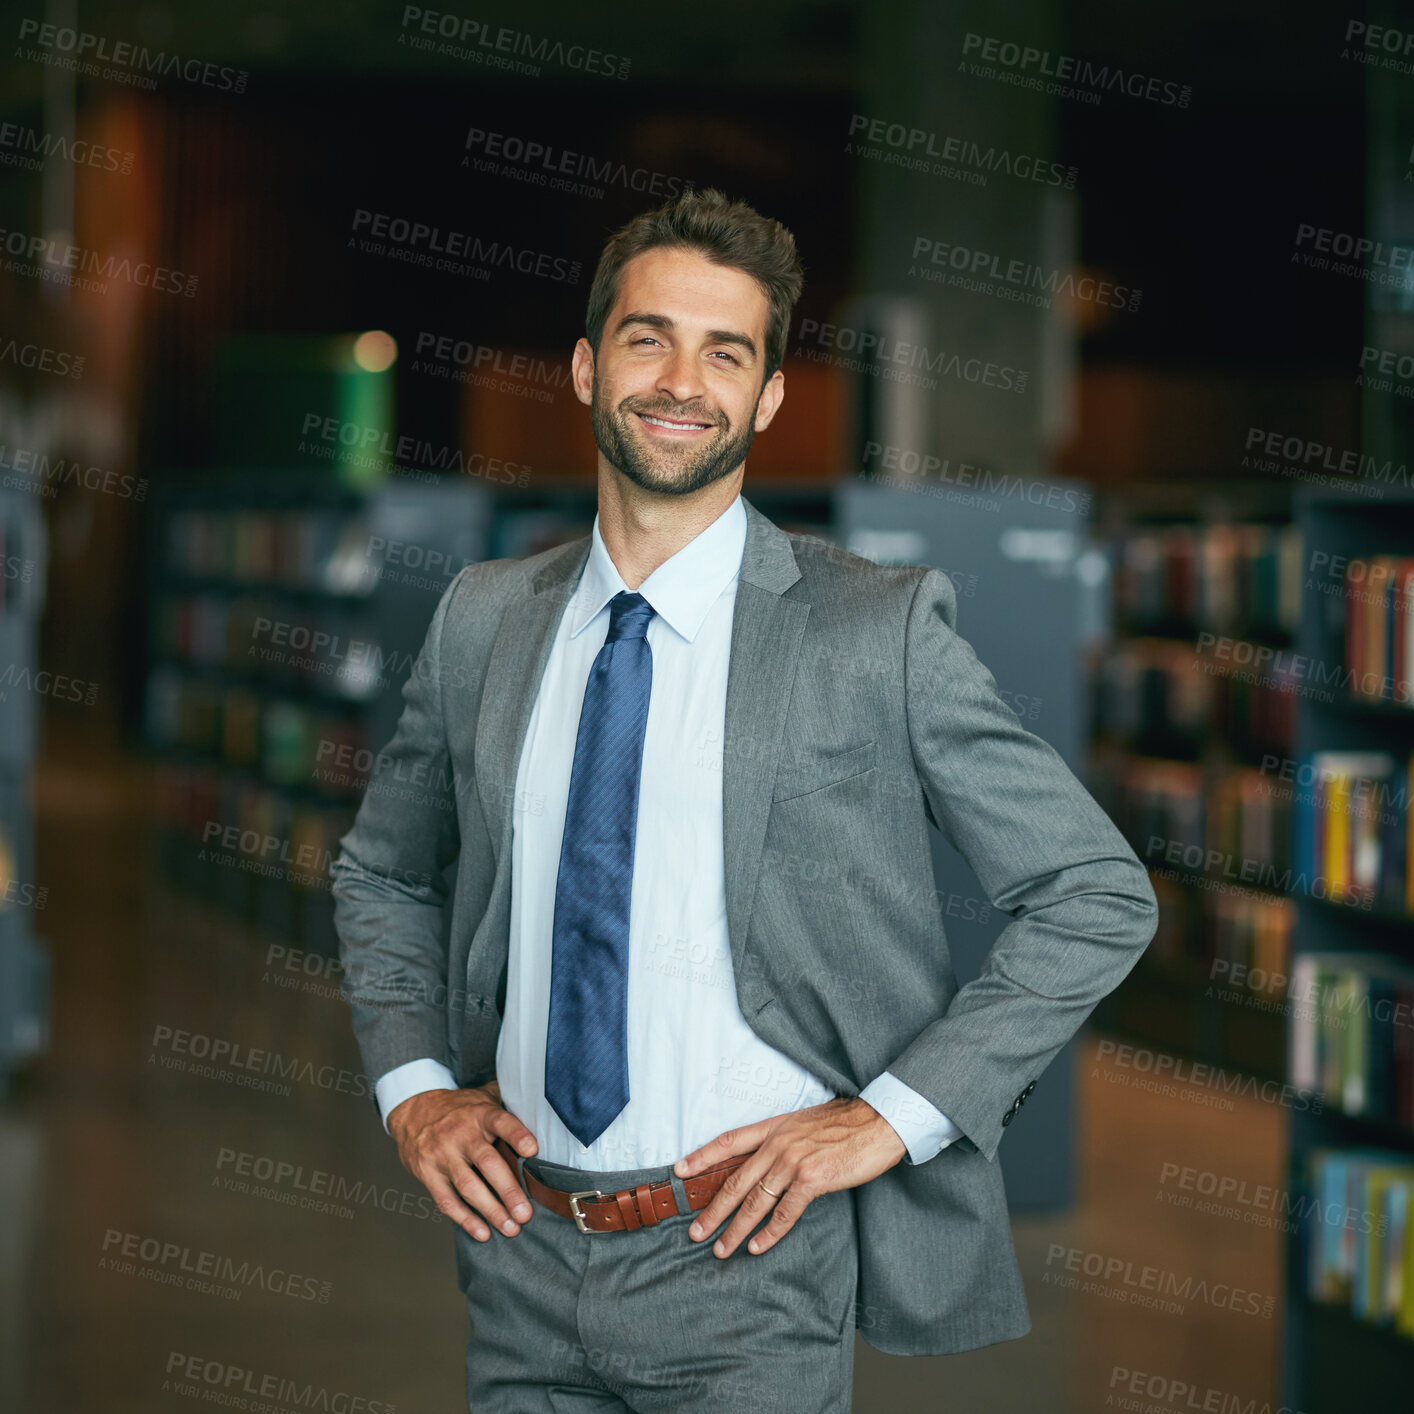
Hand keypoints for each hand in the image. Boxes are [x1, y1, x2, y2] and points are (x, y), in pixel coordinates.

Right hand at [387, 1081, 539, 1242]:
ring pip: (468, 1186)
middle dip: (508, 1190)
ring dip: (491, 1210)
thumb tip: (541, 1108)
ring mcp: (443, 1155)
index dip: (517, 1134)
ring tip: (510, 1228)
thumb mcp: (482, 1097)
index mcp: (480, 1113)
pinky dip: (465, 1219)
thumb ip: (507, 1102)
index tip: (533, 1150)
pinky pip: (447, 1200)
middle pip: (487, 1163)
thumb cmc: (458, 1107)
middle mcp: (461, 1134)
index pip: (501, 1122)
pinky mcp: (428, 1173)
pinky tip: (483, 1232)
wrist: (414, 1109)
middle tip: (525, 1213)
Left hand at [673, 1096, 906, 1258]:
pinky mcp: (812, 1179)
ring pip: (755, 1202)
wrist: (879, 1122)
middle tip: (695, 1232)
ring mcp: (793, 1161)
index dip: (702, 1156)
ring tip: (721, 1249)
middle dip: (712, 1210)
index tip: (679, 1170)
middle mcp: (778, 1143)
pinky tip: (756, 1247)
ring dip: (735, 1229)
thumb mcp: (804, 1124)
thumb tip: (766, 1161)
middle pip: (735, 1180)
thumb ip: (783, 1140)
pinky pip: (785, 1213)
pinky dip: (769, 1234)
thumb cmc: (846, 1124)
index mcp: (774, 1127)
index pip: (729, 1141)